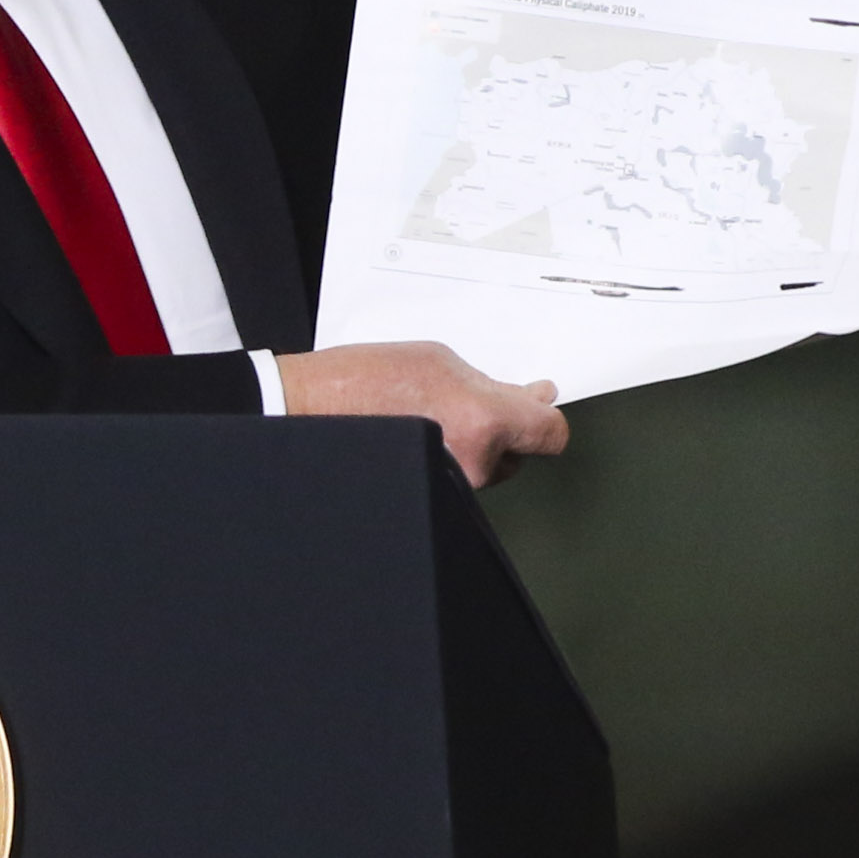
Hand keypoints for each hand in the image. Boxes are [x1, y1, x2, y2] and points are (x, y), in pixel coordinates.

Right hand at [276, 342, 567, 485]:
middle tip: (472, 403)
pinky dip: (449, 460)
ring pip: (487, 468)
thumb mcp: (439, 361)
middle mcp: (476, 463)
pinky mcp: (433, 496)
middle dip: (504, 429)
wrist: (307, 413)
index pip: (551, 434)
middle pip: (520, 453)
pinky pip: (458, 478)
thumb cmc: (360, 383)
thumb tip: (526, 397)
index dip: (546, 419)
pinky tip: (420, 437)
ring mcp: (453, 486)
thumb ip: (491, 384)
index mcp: (484, 420)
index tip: (539, 407)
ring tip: (431, 418)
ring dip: (474, 445)